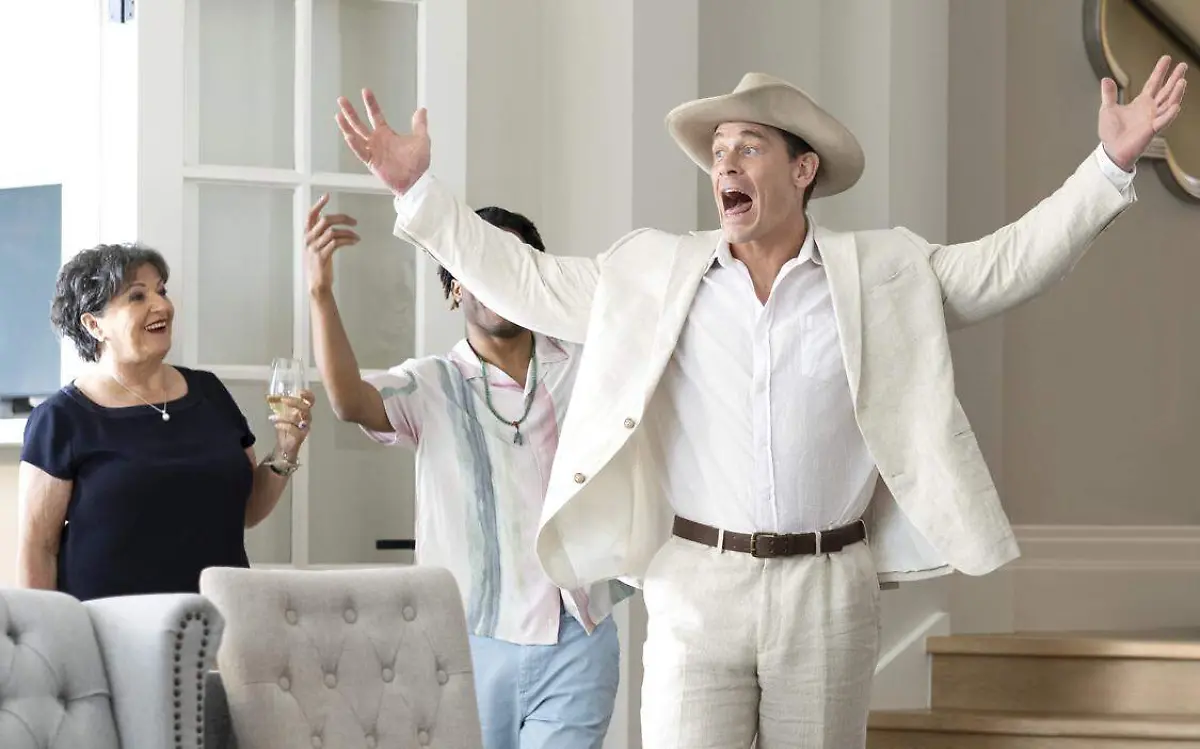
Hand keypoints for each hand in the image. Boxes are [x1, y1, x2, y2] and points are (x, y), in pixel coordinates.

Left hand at [270, 389, 315, 461]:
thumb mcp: (282, 415)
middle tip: (282, 400)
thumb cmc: (285, 429)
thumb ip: (279, 407)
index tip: (300, 392)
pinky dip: (283, 425)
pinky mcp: (300, 436)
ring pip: (297, 418)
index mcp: (304, 411)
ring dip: (283, 416)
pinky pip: (293, 429)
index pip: (311, 401)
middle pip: (305, 407)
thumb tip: (269, 397)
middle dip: (294, 402)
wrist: (285, 447)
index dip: (308, 395)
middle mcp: (306, 418)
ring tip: (272, 417)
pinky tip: (276, 425)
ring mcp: (304, 428)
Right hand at [305, 194, 359, 296]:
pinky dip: (348, 240)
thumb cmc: (320, 265)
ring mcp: (315, 248)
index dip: (318, 205)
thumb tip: (333, 224)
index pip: (310, 215)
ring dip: (348, 232)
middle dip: (342, 218)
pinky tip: (355, 241)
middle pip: (326, 220)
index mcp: (307, 235)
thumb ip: (321, 235)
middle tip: (354, 221)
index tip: (327, 196)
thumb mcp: (318, 247)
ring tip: (357, 236)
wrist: (317, 284)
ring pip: (333, 231)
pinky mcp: (322, 256)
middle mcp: (309, 239)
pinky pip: (337, 242)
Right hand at [336, 89, 430, 194]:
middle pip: (359, 123)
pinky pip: (360, 152)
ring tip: (338, 114)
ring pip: (355, 136)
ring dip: (347, 126)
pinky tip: (348, 135)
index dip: (370, 103)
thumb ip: (420, 124)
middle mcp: (377, 141)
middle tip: (342, 99)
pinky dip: (354, 144)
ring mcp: (373, 151)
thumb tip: (422, 109)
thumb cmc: (418, 163)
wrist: (416, 181)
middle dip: (350, 111)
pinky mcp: (371, 162)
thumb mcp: (421, 140)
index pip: (374, 115)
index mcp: (386, 134)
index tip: (365, 91)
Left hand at [1099, 54, 1187, 170]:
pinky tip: (1176, 105)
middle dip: (1174, 78)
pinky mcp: (1152, 130)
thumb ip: (1109, 94)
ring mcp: (1153, 119)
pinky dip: (1170, 114)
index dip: (1160, 71)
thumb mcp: (1107, 109)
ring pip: (1169, 104)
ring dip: (1176, 93)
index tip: (1166, 58)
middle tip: (1183, 65)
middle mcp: (1151, 109)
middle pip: (1166, 90)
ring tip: (1182, 81)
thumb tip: (1105, 79)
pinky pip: (1163, 121)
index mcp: (1142, 103)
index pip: (1153, 83)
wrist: (1111, 150)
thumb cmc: (1111, 132)